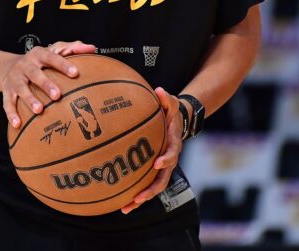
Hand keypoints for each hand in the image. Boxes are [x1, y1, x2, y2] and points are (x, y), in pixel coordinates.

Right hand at [0, 40, 95, 127]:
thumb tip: (92, 48)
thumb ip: (72, 48)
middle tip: (57, 95)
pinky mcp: (7, 91)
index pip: (51, 57)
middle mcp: (25, 65)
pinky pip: (8, 103)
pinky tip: (18, 124)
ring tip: (39, 110)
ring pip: (21, 89)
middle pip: (35, 74)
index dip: (63, 64)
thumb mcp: (52, 50)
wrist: (6, 66)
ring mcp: (15, 79)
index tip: (75, 73)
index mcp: (38, 55)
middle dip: (46, 84)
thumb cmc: (38, 61)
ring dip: (29, 99)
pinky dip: (11, 113)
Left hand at [120, 88, 183, 213]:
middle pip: (163, 179)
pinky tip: (122, 205)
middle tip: (140, 197)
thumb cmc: (170, 112)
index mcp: (173, 143)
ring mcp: (162, 168)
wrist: (176, 123)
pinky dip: (136, 197)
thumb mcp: (171, 103)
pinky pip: (145, 186)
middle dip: (151, 189)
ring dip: (142, 198)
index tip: (157, 163)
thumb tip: (160, 90)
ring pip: (154, 187)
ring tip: (127, 208)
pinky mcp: (153, 172)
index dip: (166, 159)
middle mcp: (169, 160)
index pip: (172, 153)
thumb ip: (166, 99)